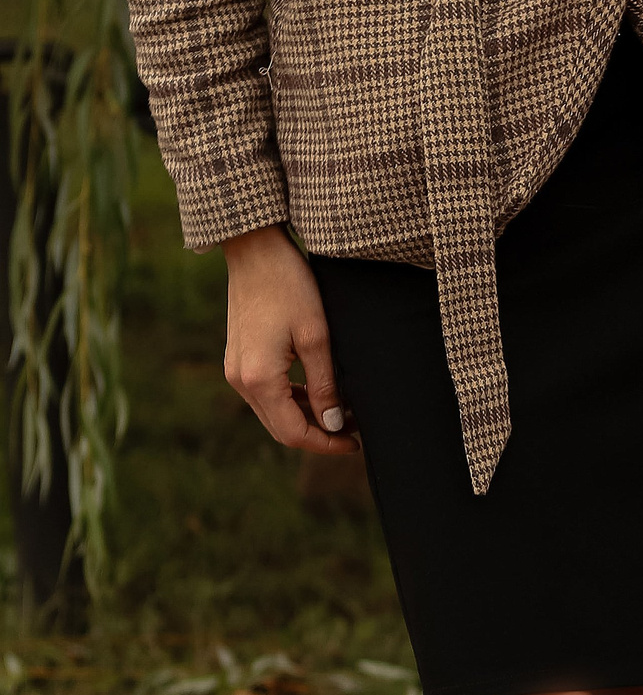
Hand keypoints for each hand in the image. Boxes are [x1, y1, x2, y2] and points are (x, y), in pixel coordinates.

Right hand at [222, 226, 357, 453]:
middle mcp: (239, 379)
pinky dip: (292, 400)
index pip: (292, 433)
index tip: (354, 442)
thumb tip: (331, 424)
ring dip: (306, 417)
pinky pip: (266, 393)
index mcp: (257, 378)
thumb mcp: (317, 337)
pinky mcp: (238, 356)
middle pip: (280, 428)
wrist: (254, 250)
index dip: (325, 444)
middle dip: (317, 434)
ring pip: (273, 412)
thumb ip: (324, 385)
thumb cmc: (289, 286)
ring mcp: (235, 368)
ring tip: (342, 410)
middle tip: (353, 429)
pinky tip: (319, 391)